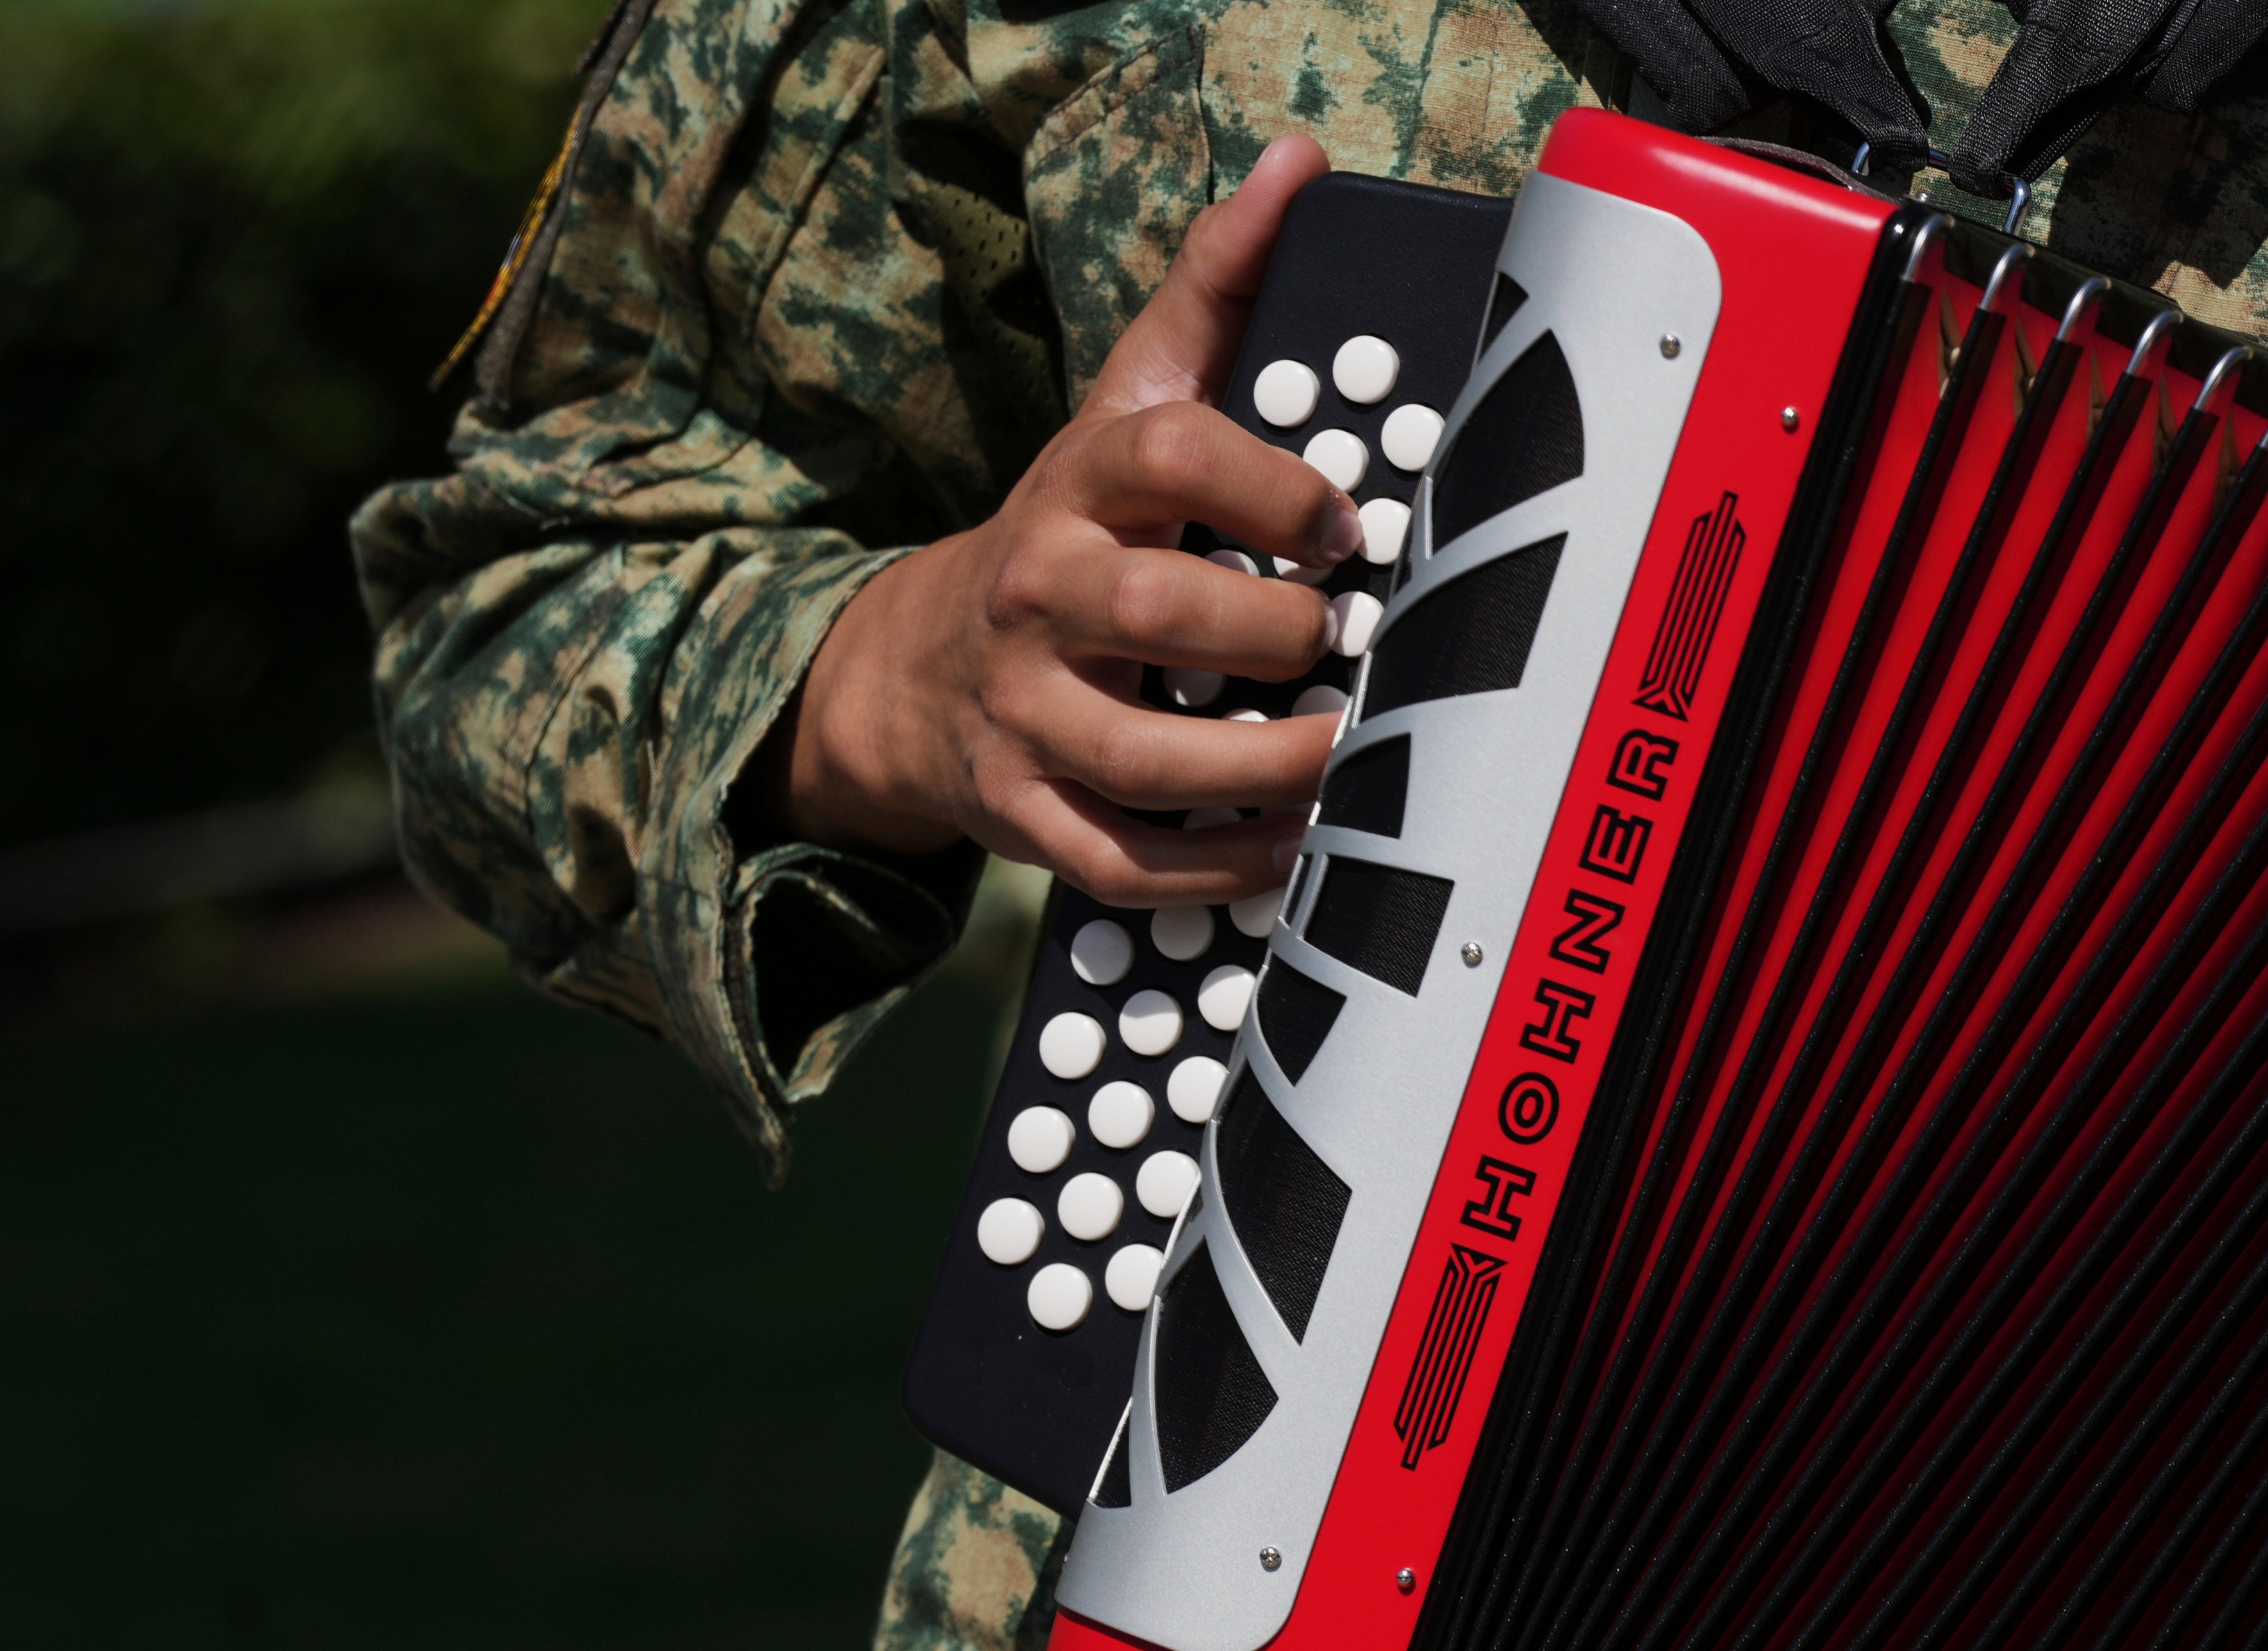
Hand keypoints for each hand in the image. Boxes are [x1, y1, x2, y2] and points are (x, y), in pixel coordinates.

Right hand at [775, 136, 1359, 904]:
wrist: (919, 665)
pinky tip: (1291, 851)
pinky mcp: (1023, 811)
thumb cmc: (1075, 529)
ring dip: (1261, 767)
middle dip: (1268, 632)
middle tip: (1346, 640)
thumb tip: (1297, 166)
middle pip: (1151, 612)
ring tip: (1348, 750)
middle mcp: (1038, 596)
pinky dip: (1214, 868)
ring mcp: (1024, 712)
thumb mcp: (1131, 405)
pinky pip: (1122, 858)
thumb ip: (1215, 293)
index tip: (1349, 521)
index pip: (1168, 456)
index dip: (1271, 487)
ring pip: (1141, 755)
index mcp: (1079, 487)